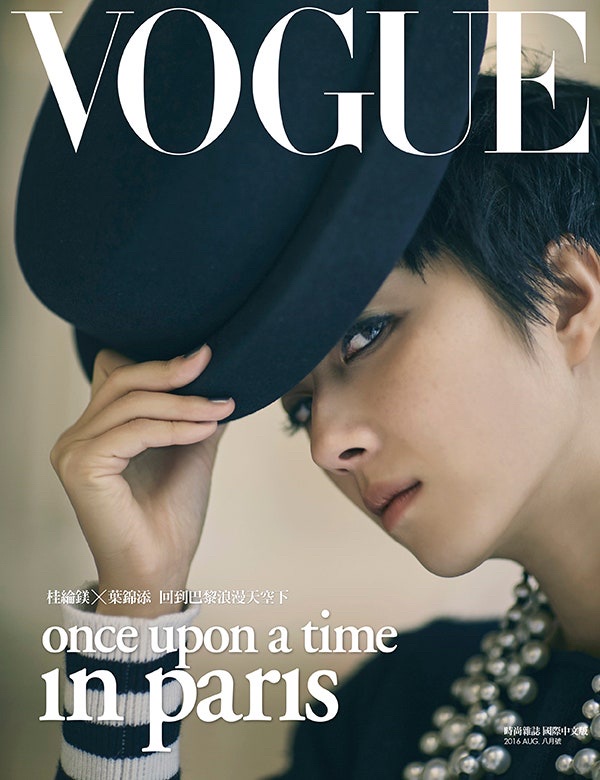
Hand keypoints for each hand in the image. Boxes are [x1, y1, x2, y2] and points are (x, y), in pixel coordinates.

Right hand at [50, 346, 234, 615]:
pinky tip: (205, 429)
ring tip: (221, 407)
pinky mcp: (81, 466)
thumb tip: (221, 375)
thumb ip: (195, 412)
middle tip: (210, 362)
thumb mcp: (190, 448)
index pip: (116, 372)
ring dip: (183, 403)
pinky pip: (135, 430)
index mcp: (97, 429)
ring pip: (132, 403)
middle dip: (170, 371)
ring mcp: (74, 449)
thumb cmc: (171, 515)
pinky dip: (175, 427)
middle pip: (122, 378)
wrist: (161, 567)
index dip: (156, 363)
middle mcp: (77, 435)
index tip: (205, 358)